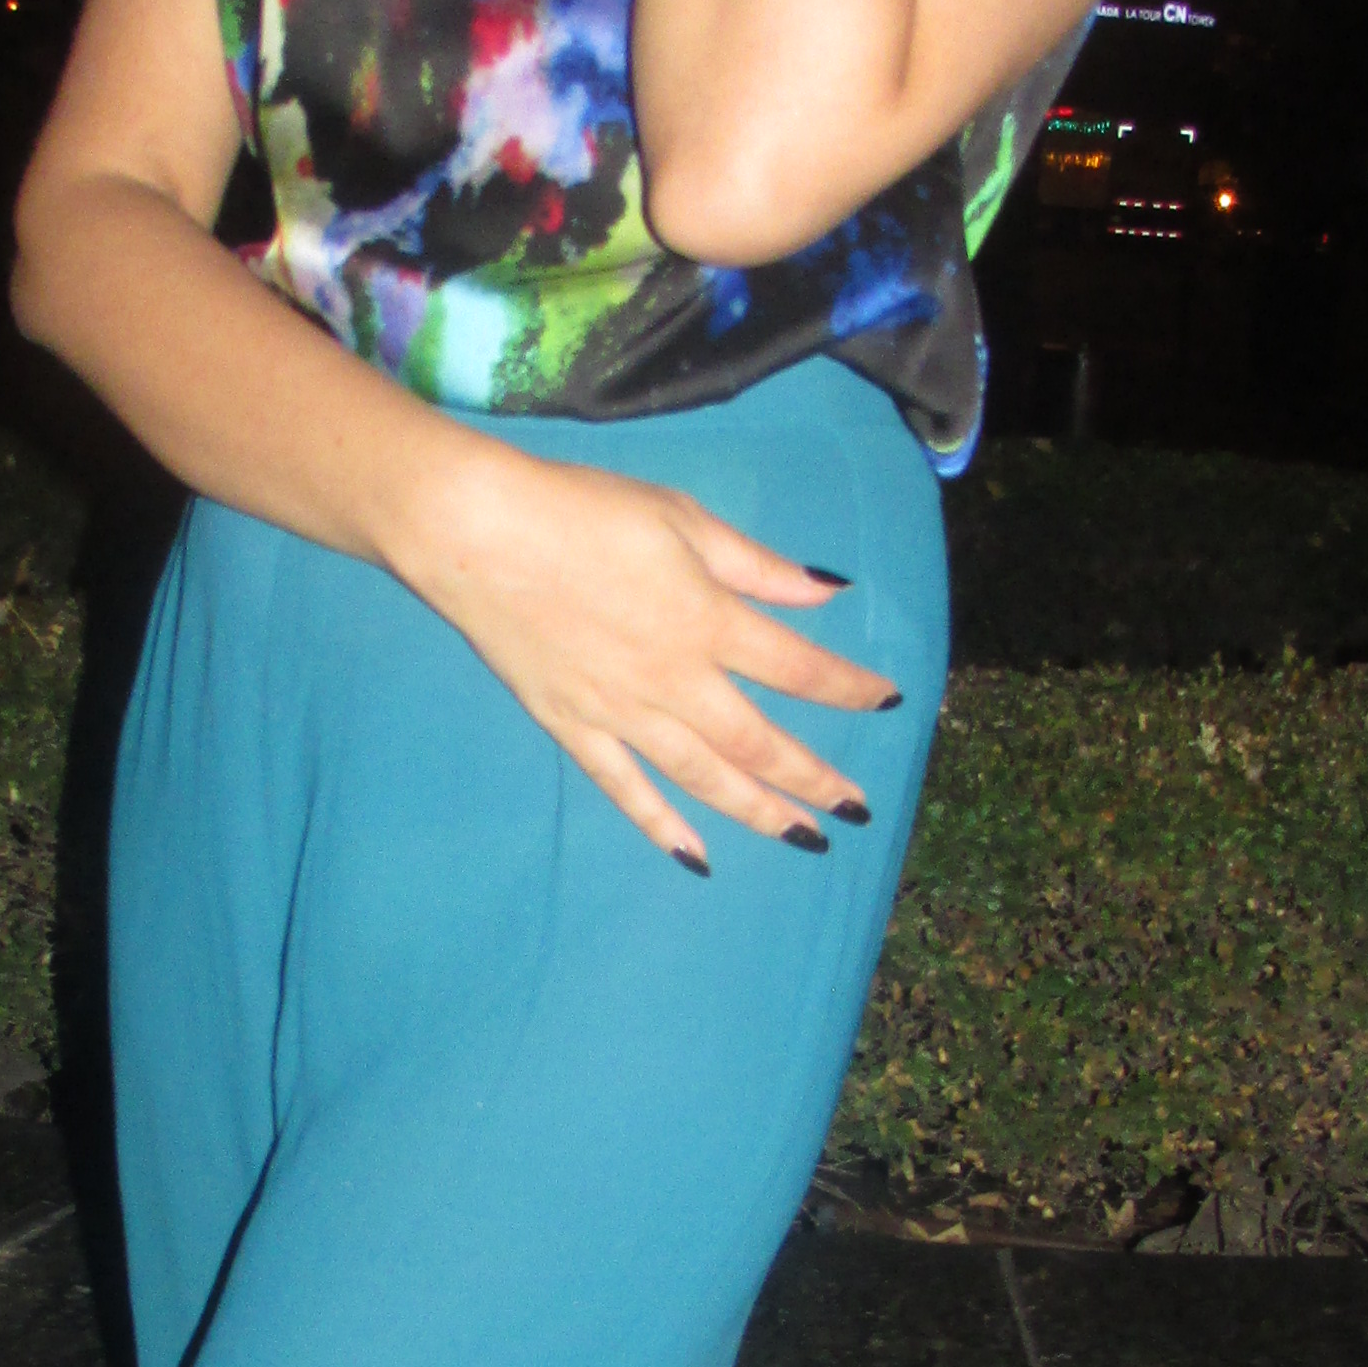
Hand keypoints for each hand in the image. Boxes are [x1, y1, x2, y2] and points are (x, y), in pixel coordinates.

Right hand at [389, 435, 897, 867]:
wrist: (478, 533)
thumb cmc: (583, 511)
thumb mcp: (682, 518)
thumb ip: (756, 565)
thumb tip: (825, 589)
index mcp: (709, 621)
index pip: (800, 668)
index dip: (850, 689)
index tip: (889, 703)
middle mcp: (675, 681)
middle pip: (760, 743)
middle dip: (815, 778)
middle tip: (854, 809)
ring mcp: (622, 713)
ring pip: (704, 778)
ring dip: (759, 812)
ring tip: (802, 839)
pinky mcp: (572, 728)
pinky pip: (626, 789)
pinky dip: (662, 825)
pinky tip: (697, 855)